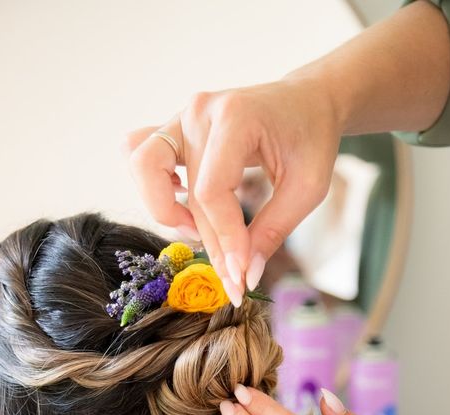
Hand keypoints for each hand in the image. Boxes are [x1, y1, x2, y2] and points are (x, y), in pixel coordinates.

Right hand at [124, 74, 341, 304]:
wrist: (305, 100)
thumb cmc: (311, 138)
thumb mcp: (307, 187)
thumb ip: (272, 230)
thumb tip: (243, 276)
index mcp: (236, 117)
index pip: (212, 192)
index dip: (224, 238)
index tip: (241, 276)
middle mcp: (200, 112)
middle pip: (190, 193)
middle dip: (210, 243)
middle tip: (232, 278)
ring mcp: (181, 115)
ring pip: (143, 166)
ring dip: (161, 206)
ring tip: (196, 229)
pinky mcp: (174, 126)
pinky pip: (138, 151)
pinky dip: (149, 181)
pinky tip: (179, 197)